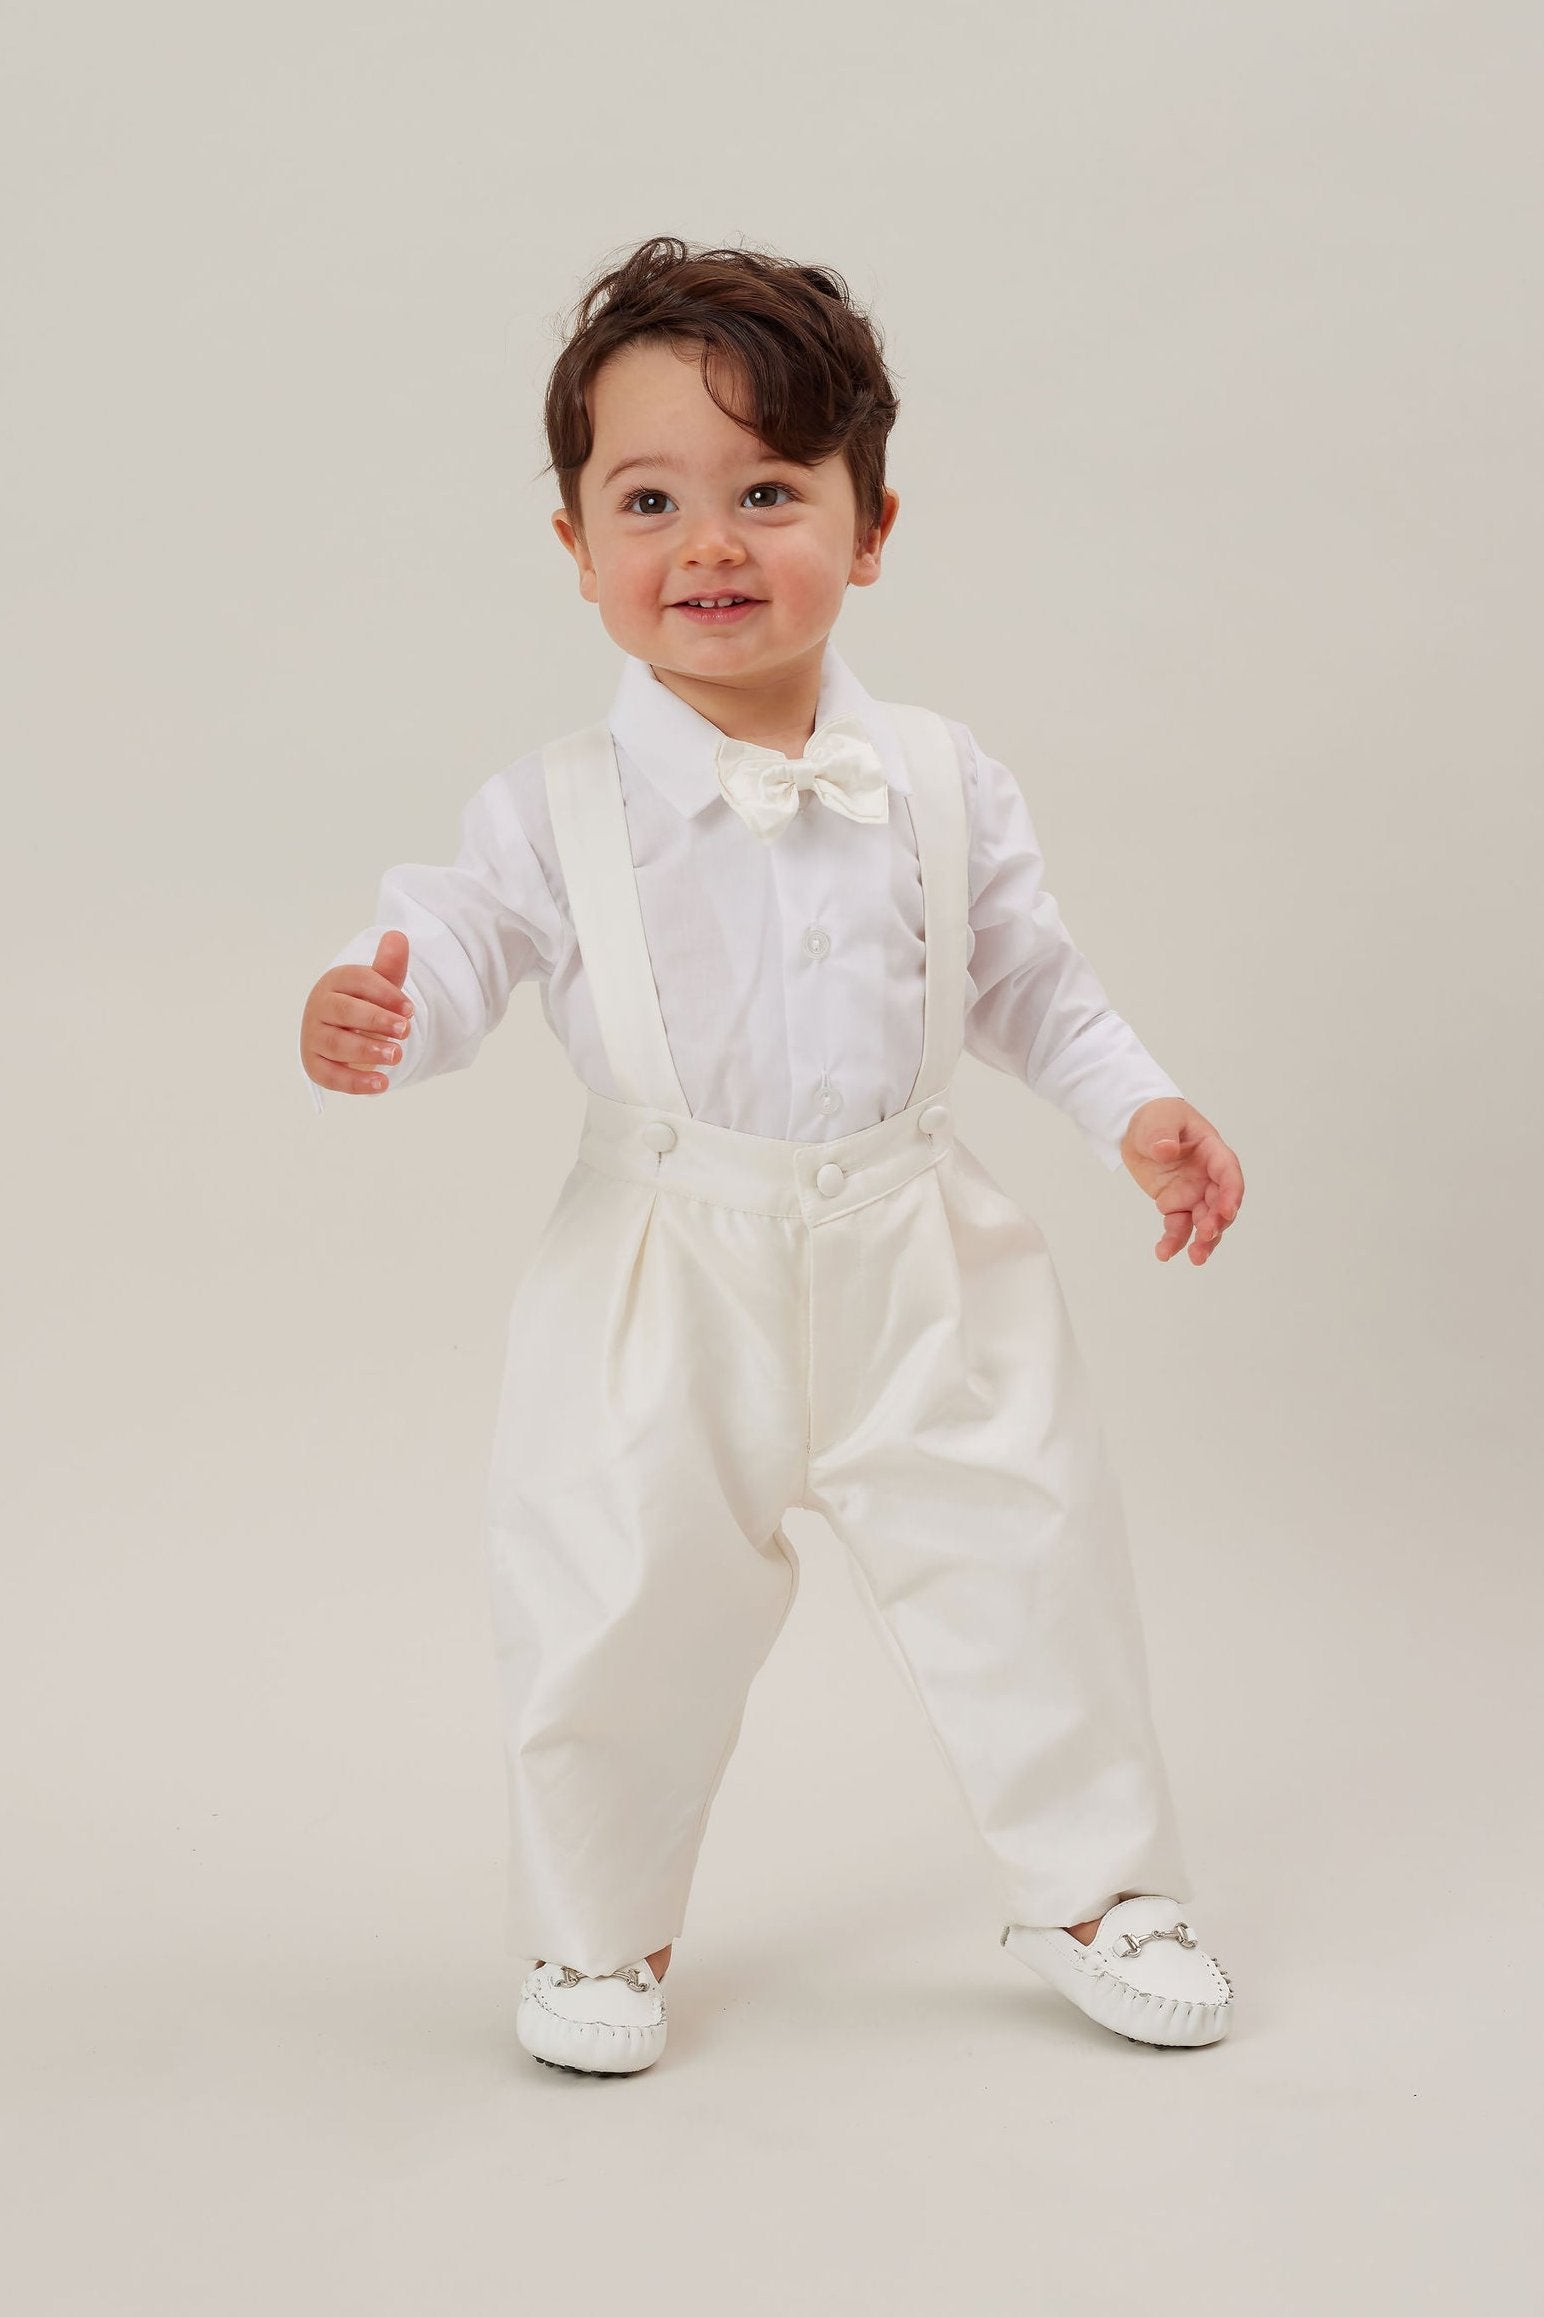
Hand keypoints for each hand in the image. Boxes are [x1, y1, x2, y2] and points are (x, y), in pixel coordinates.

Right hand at [300, 931, 414, 1094]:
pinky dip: (355, 1082)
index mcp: (335, 982)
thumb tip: (397, 937)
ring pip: (336, 1043)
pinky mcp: (314, 1064)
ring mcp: (313, 1037)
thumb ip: (389, 966)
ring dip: (366, 1050)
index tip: (411, 1010)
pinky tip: (381, 1084)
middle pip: (344, 1011)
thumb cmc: (364, 1005)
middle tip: (405, 1032)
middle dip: (376, 1021)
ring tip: (396, 1055)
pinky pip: (331, 1075)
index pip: (357, 981)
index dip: (385, 994)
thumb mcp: (379, 985)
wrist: (344, 1032)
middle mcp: (318, 1007)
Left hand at [1120, 1097, 1243, 1265]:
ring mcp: (1194, 1193)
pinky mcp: (1175, 1205)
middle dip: (1217, 1222)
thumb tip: (1165, 1149)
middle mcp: (1208, 1176)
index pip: (1228, 1174)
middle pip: (1220, 1203)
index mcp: (1212, 1152)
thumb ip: (1163, 1134)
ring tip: (1196, 1257)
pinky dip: (1173, 1241)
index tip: (1227, 1210)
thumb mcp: (1159, 1119)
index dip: (1231, 1193)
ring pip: (1205, 1222)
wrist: (1136, 1128)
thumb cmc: (1157, 1117)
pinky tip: (1164, 1253)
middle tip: (1207, 1235)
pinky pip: (1178, 1227)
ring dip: (1203, 1240)